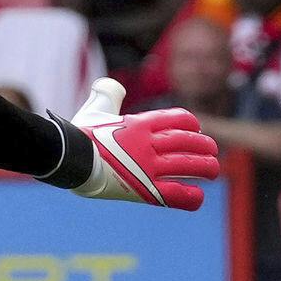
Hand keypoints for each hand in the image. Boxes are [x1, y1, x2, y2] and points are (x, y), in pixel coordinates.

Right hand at [64, 79, 222, 210]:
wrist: (68, 160)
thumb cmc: (78, 136)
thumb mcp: (94, 109)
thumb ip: (107, 93)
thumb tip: (111, 84)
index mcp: (140, 123)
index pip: (180, 118)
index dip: (192, 124)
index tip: (194, 129)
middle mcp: (149, 144)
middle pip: (191, 142)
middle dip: (205, 146)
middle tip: (211, 152)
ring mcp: (149, 167)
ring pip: (191, 166)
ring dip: (207, 168)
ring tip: (212, 171)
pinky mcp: (146, 190)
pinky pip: (179, 194)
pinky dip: (192, 196)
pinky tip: (196, 195)